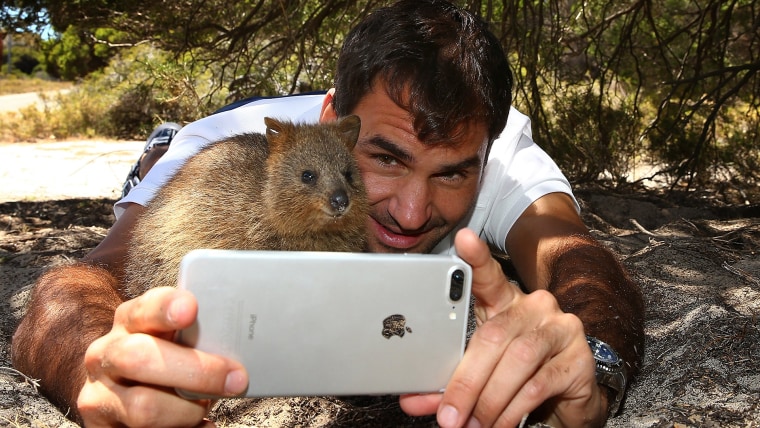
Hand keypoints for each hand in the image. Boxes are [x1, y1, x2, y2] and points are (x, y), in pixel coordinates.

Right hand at [77, 287, 248, 426]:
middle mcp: (106, 355)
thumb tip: (242, 343)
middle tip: (236, 380)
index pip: (144, 309)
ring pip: (145, 407)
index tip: (191, 310)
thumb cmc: (167, 363)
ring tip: (205, 407)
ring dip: (189, 411)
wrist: (124, 401)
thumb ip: (196, 336)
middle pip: (140, 358)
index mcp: (129, 322)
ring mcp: (100, 395)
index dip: (165, 308)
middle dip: (196, 371)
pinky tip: (202, 427)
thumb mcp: (176, 342)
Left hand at [399, 228, 604, 426]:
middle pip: (494, 334)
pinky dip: (512, 409)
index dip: (476, 258)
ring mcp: (561, 329)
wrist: (568, 403)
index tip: (463, 239)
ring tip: (471, 425)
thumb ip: (447, 384)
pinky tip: (498, 424)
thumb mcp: (479, 377)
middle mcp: (535, 307)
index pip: (488, 277)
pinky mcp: (579, 359)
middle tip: (448, 415)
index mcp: (505, 303)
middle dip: (466, 380)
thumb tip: (411, 401)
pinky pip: (539, 383)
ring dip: (489, 399)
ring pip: (517, 359)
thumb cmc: (517, 379)